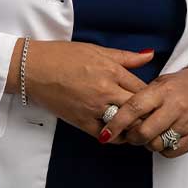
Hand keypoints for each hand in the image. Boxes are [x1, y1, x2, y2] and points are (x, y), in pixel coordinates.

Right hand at [20, 41, 153, 140]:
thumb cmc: (63, 56)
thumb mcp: (97, 50)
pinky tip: (118, 133)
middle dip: (147, 114)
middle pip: (138, 109)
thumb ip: (126, 57)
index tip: (154, 101)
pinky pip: (105, 135)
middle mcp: (105, 90)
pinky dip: (115, 137)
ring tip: (138, 127)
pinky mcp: (80, 121)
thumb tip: (150, 55)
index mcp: (111, 71)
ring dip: (133, 127)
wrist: (33, 68)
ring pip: (124, 124)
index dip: (152, 97)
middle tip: (152, 118)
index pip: (143, 89)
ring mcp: (93, 108)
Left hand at [99, 67, 187, 157]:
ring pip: (156, 144)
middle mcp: (176, 107)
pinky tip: (163, 136)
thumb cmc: (177, 86)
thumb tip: (114, 118)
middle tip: (130, 134)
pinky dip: (162, 148)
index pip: (134, 108)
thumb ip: (138, 99)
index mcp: (163, 91)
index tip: (106, 133)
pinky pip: (170, 152)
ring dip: (147, 143)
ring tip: (150, 133)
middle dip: (132, 137)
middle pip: (144, 132)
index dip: (117, 122)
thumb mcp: (157, 84)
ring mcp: (187, 123)